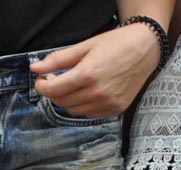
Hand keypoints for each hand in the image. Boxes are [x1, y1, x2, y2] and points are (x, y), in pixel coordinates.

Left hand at [30, 24, 159, 117]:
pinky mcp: (116, 109)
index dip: (42, 86)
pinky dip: (83, 105)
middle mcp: (98, 92)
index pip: (54, 90)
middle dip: (54, 92)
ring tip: (72, 85)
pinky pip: (90, 114)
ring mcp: (108, 103)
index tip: (41, 80)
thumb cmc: (115, 44)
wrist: (145, 50)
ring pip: (74, 110)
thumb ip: (58, 59)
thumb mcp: (84, 47)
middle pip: (62, 102)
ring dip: (67, 100)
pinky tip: (87, 92)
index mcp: (88, 74)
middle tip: (55, 80)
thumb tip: (35, 67)